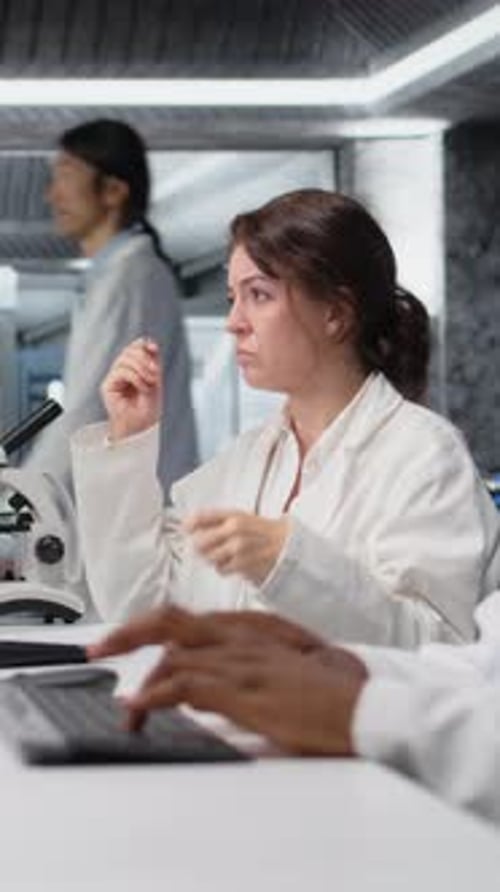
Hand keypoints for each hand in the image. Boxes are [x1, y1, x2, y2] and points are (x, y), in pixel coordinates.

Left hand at [87, 607, 367, 752]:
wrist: (367, 705)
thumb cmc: (334, 689)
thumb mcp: (293, 662)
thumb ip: (256, 659)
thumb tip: (224, 679)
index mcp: (252, 627)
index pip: (191, 619)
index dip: (154, 628)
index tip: (131, 639)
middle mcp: (241, 635)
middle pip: (170, 621)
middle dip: (128, 633)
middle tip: (99, 649)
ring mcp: (240, 659)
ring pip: (172, 654)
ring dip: (141, 684)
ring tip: (127, 712)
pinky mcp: (242, 688)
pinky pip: (184, 684)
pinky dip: (154, 696)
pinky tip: (139, 710)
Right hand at [101, 337, 161, 440]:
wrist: (141, 427)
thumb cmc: (149, 407)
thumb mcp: (156, 380)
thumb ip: (153, 361)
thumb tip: (150, 343)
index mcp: (134, 368)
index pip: (136, 346)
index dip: (144, 344)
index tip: (154, 348)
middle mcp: (122, 370)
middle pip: (130, 350)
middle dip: (145, 358)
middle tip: (155, 374)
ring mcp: (114, 378)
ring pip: (124, 359)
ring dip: (141, 369)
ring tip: (150, 383)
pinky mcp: (107, 386)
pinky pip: (121, 371)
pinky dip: (135, 377)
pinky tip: (142, 388)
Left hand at [184, 510, 289, 584]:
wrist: (285, 544)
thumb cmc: (260, 531)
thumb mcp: (240, 517)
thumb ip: (216, 520)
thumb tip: (186, 525)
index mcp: (232, 514)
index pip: (200, 517)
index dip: (189, 525)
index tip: (186, 529)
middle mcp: (234, 529)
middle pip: (199, 541)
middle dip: (199, 546)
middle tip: (205, 547)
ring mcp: (238, 547)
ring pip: (208, 557)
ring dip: (212, 558)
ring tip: (224, 554)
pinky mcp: (242, 563)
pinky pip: (220, 569)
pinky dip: (223, 568)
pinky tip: (233, 562)